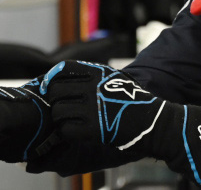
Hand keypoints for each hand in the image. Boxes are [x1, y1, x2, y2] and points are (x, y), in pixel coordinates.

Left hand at [24, 60, 149, 175]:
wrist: (151, 120)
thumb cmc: (131, 100)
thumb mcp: (114, 77)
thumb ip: (92, 75)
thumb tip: (63, 76)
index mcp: (98, 73)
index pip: (63, 68)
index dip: (52, 77)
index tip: (49, 86)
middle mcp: (93, 87)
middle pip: (56, 90)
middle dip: (55, 100)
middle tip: (61, 107)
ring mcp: (92, 108)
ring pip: (57, 111)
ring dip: (60, 118)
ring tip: (68, 121)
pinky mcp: (93, 129)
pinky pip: (66, 129)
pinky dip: (67, 132)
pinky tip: (76, 131)